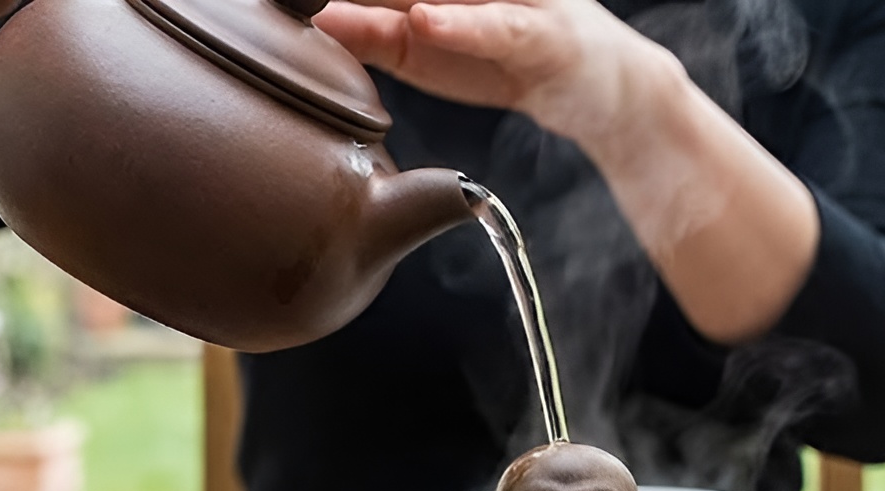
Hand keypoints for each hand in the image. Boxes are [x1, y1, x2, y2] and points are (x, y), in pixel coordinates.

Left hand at [314, 0, 679, 146]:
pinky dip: (459, 25)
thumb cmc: (505, 61)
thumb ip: (367, 32)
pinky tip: (424, 20)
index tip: (287, 0)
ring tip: (340, 2)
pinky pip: (495, 27)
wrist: (598, 88)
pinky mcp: (539, 33)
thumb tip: (313, 20)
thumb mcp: (419, 50)